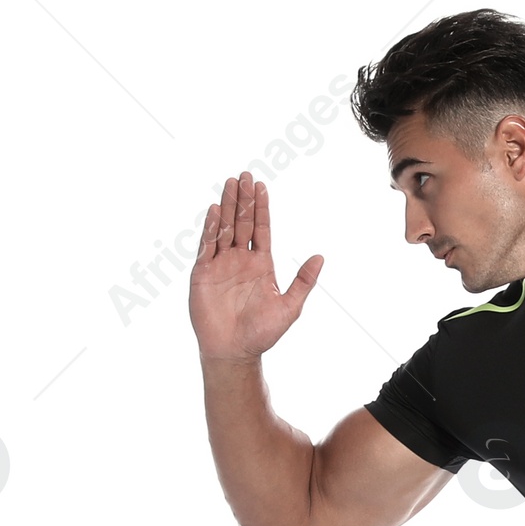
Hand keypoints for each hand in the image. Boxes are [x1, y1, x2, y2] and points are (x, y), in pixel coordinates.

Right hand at [190, 171, 322, 362]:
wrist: (235, 350)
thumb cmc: (263, 332)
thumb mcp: (290, 306)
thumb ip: (304, 281)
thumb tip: (321, 257)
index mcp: (261, 264)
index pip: (261, 229)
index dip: (262, 208)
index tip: (262, 186)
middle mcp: (240, 260)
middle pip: (242, 222)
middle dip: (244, 199)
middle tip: (245, 175)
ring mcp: (221, 264)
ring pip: (224, 228)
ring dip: (227, 206)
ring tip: (230, 184)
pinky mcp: (203, 272)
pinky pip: (207, 246)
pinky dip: (211, 228)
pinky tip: (215, 211)